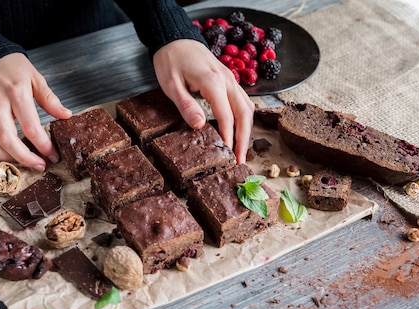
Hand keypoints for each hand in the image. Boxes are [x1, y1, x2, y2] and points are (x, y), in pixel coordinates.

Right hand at [0, 53, 71, 170]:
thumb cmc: (12, 67)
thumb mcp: (36, 78)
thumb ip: (50, 99)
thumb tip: (65, 115)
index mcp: (17, 92)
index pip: (31, 126)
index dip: (43, 145)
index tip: (53, 155)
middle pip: (9, 139)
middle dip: (26, 158)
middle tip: (39, 165)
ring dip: (8, 157)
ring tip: (23, 162)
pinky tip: (6, 153)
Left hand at [152, 39, 253, 162]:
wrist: (175, 38)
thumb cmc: (170, 60)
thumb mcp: (171, 85)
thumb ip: (186, 106)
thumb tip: (200, 126)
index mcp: (213, 82)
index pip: (227, 116)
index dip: (228, 138)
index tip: (226, 155)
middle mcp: (227, 80)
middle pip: (245, 114)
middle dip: (244, 140)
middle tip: (239, 161)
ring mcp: (230, 79)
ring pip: (248, 108)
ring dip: (247, 131)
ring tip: (240, 151)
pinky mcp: (229, 80)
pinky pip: (242, 101)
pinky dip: (244, 119)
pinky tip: (239, 131)